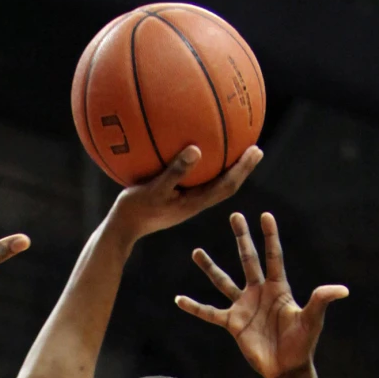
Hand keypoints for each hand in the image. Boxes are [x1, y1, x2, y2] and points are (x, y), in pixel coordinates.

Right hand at [109, 142, 263, 245]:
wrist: (121, 230)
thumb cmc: (135, 210)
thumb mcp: (154, 189)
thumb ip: (175, 171)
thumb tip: (197, 149)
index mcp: (195, 202)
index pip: (227, 185)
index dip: (243, 169)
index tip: (256, 150)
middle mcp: (195, 203)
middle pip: (226, 185)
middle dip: (242, 168)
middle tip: (255, 147)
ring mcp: (185, 202)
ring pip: (213, 184)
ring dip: (227, 168)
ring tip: (235, 148)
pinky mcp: (175, 199)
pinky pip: (195, 180)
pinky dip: (203, 166)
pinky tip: (197, 151)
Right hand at [177, 211, 346, 377]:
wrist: (286, 369)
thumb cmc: (302, 344)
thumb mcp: (312, 320)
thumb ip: (321, 301)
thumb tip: (341, 290)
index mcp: (278, 287)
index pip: (273, 256)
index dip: (270, 236)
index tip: (265, 215)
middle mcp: (259, 292)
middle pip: (248, 258)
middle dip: (242, 237)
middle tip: (234, 215)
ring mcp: (244, 306)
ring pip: (224, 281)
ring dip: (210, 267)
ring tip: (197, 252)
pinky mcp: (232, 324)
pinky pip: (210, 313)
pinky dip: (194, 307)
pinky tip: (179, 299)